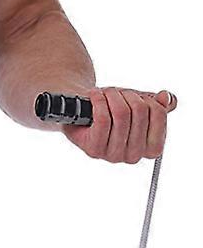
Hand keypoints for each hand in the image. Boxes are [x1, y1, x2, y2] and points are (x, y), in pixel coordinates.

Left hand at [62, 86, 176, 162]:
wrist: (81, 111)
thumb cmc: (111, 110)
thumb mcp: (138, 104)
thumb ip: (159, 104)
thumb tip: (166, 98)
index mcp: (152, 148)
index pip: (159, 115)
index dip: (146, 98)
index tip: (134, 96)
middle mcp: (134, 155)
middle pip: (138, 111)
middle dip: (126, 94)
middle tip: (114, 91)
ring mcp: (114, 155)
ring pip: (120, 113)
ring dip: (111, 95)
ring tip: (104, 93)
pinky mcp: (94, 149)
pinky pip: (103, 119)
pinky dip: (98, 100)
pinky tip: (95, 95)